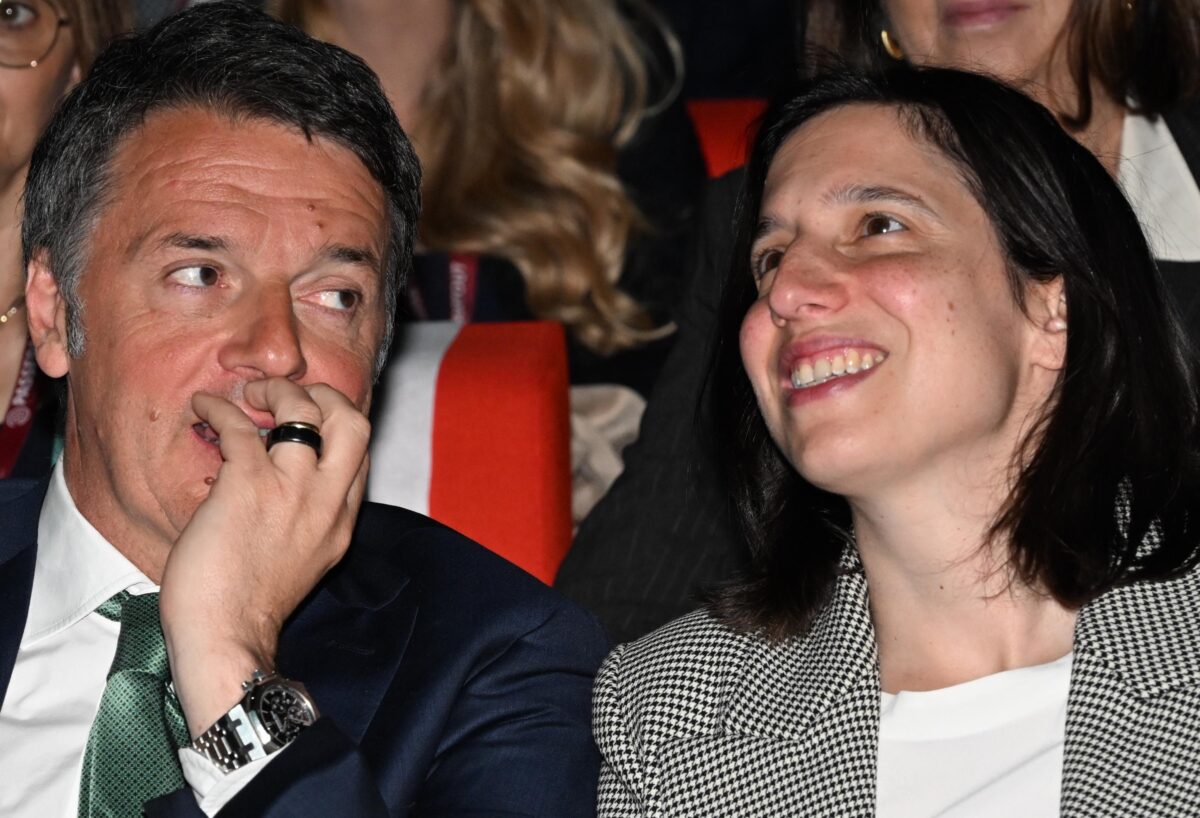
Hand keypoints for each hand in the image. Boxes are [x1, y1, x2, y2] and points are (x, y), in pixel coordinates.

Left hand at [159, 377, 370, 735]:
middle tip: (294, 395)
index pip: (359, 453)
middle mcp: (327, 500)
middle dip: (324, 394)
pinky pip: (240, 426)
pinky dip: (218, 409)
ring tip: (249, 393)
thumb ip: (309, 521)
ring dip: (274, 391)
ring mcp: (292, 490)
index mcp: (341, 520)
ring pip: (303, 410)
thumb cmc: (251, 608)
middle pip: (353, 421)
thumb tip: (282, 488)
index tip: (309, 419)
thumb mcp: (306, 561)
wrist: (227, 637)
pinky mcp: (248, 485)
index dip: (336, 425)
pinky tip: (203, 408)